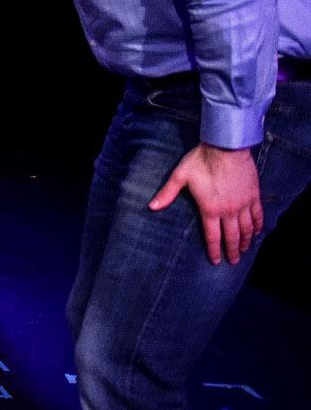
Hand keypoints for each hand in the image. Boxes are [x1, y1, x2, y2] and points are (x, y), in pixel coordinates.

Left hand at [149, 143, 264, 263]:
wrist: (226, 147)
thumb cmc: (201, 161)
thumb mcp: (180, 176)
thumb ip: (167, 193)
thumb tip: (151, 207)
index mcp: (210, 209)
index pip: (212, 236)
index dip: (214, 250)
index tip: (216, 261)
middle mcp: (228, 211)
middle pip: (232, 236)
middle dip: (232, 251)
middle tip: (233, 261)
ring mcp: (243, 204)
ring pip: (246, 229)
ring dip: (246, 241)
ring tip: (245, 251)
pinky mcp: (253, 196)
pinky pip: (257, 215)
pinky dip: (257, 226)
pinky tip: (256, 232)